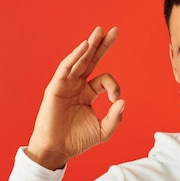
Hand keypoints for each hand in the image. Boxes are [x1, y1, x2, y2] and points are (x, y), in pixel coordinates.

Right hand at [25, 27, 125, 169]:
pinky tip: (85, 46)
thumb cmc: (78, 141)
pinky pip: (66, 67)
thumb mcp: (103, 130)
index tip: (116, 99)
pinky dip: (75, 56)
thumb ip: (115, 117)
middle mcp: (77, 85)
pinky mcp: (56, 87)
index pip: (105, 80)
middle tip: (114, 30)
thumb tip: (123, 101)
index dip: (114, 86)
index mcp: (88, 93)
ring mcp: (66, 84)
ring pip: (79, 60)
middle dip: (102, 45)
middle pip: (92, 60)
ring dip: (90, 45)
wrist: (58, 149)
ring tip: (100, 31)